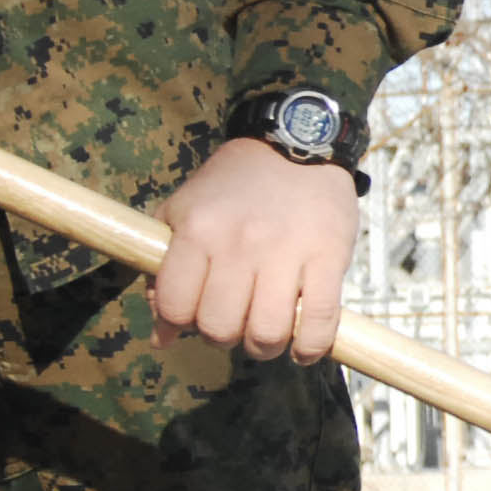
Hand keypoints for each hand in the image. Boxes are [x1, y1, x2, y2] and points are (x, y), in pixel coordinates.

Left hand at [153, 138, 362, 361]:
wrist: (296, 143)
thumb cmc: (234, 183)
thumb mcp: (185, 210)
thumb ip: (164, 269)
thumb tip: (161, 337)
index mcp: (198, 230)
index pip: (174, 306)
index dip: (179, 322)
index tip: (194, 315)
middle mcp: (238, 244)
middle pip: (220, 327)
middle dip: (223, 336)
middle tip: (235, 321)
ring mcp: (287, 253)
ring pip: (267, 333)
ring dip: (263, 346)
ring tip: (266, 333)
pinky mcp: (329, 257)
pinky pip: (318, 322)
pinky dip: (309, 347)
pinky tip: (302, 348)